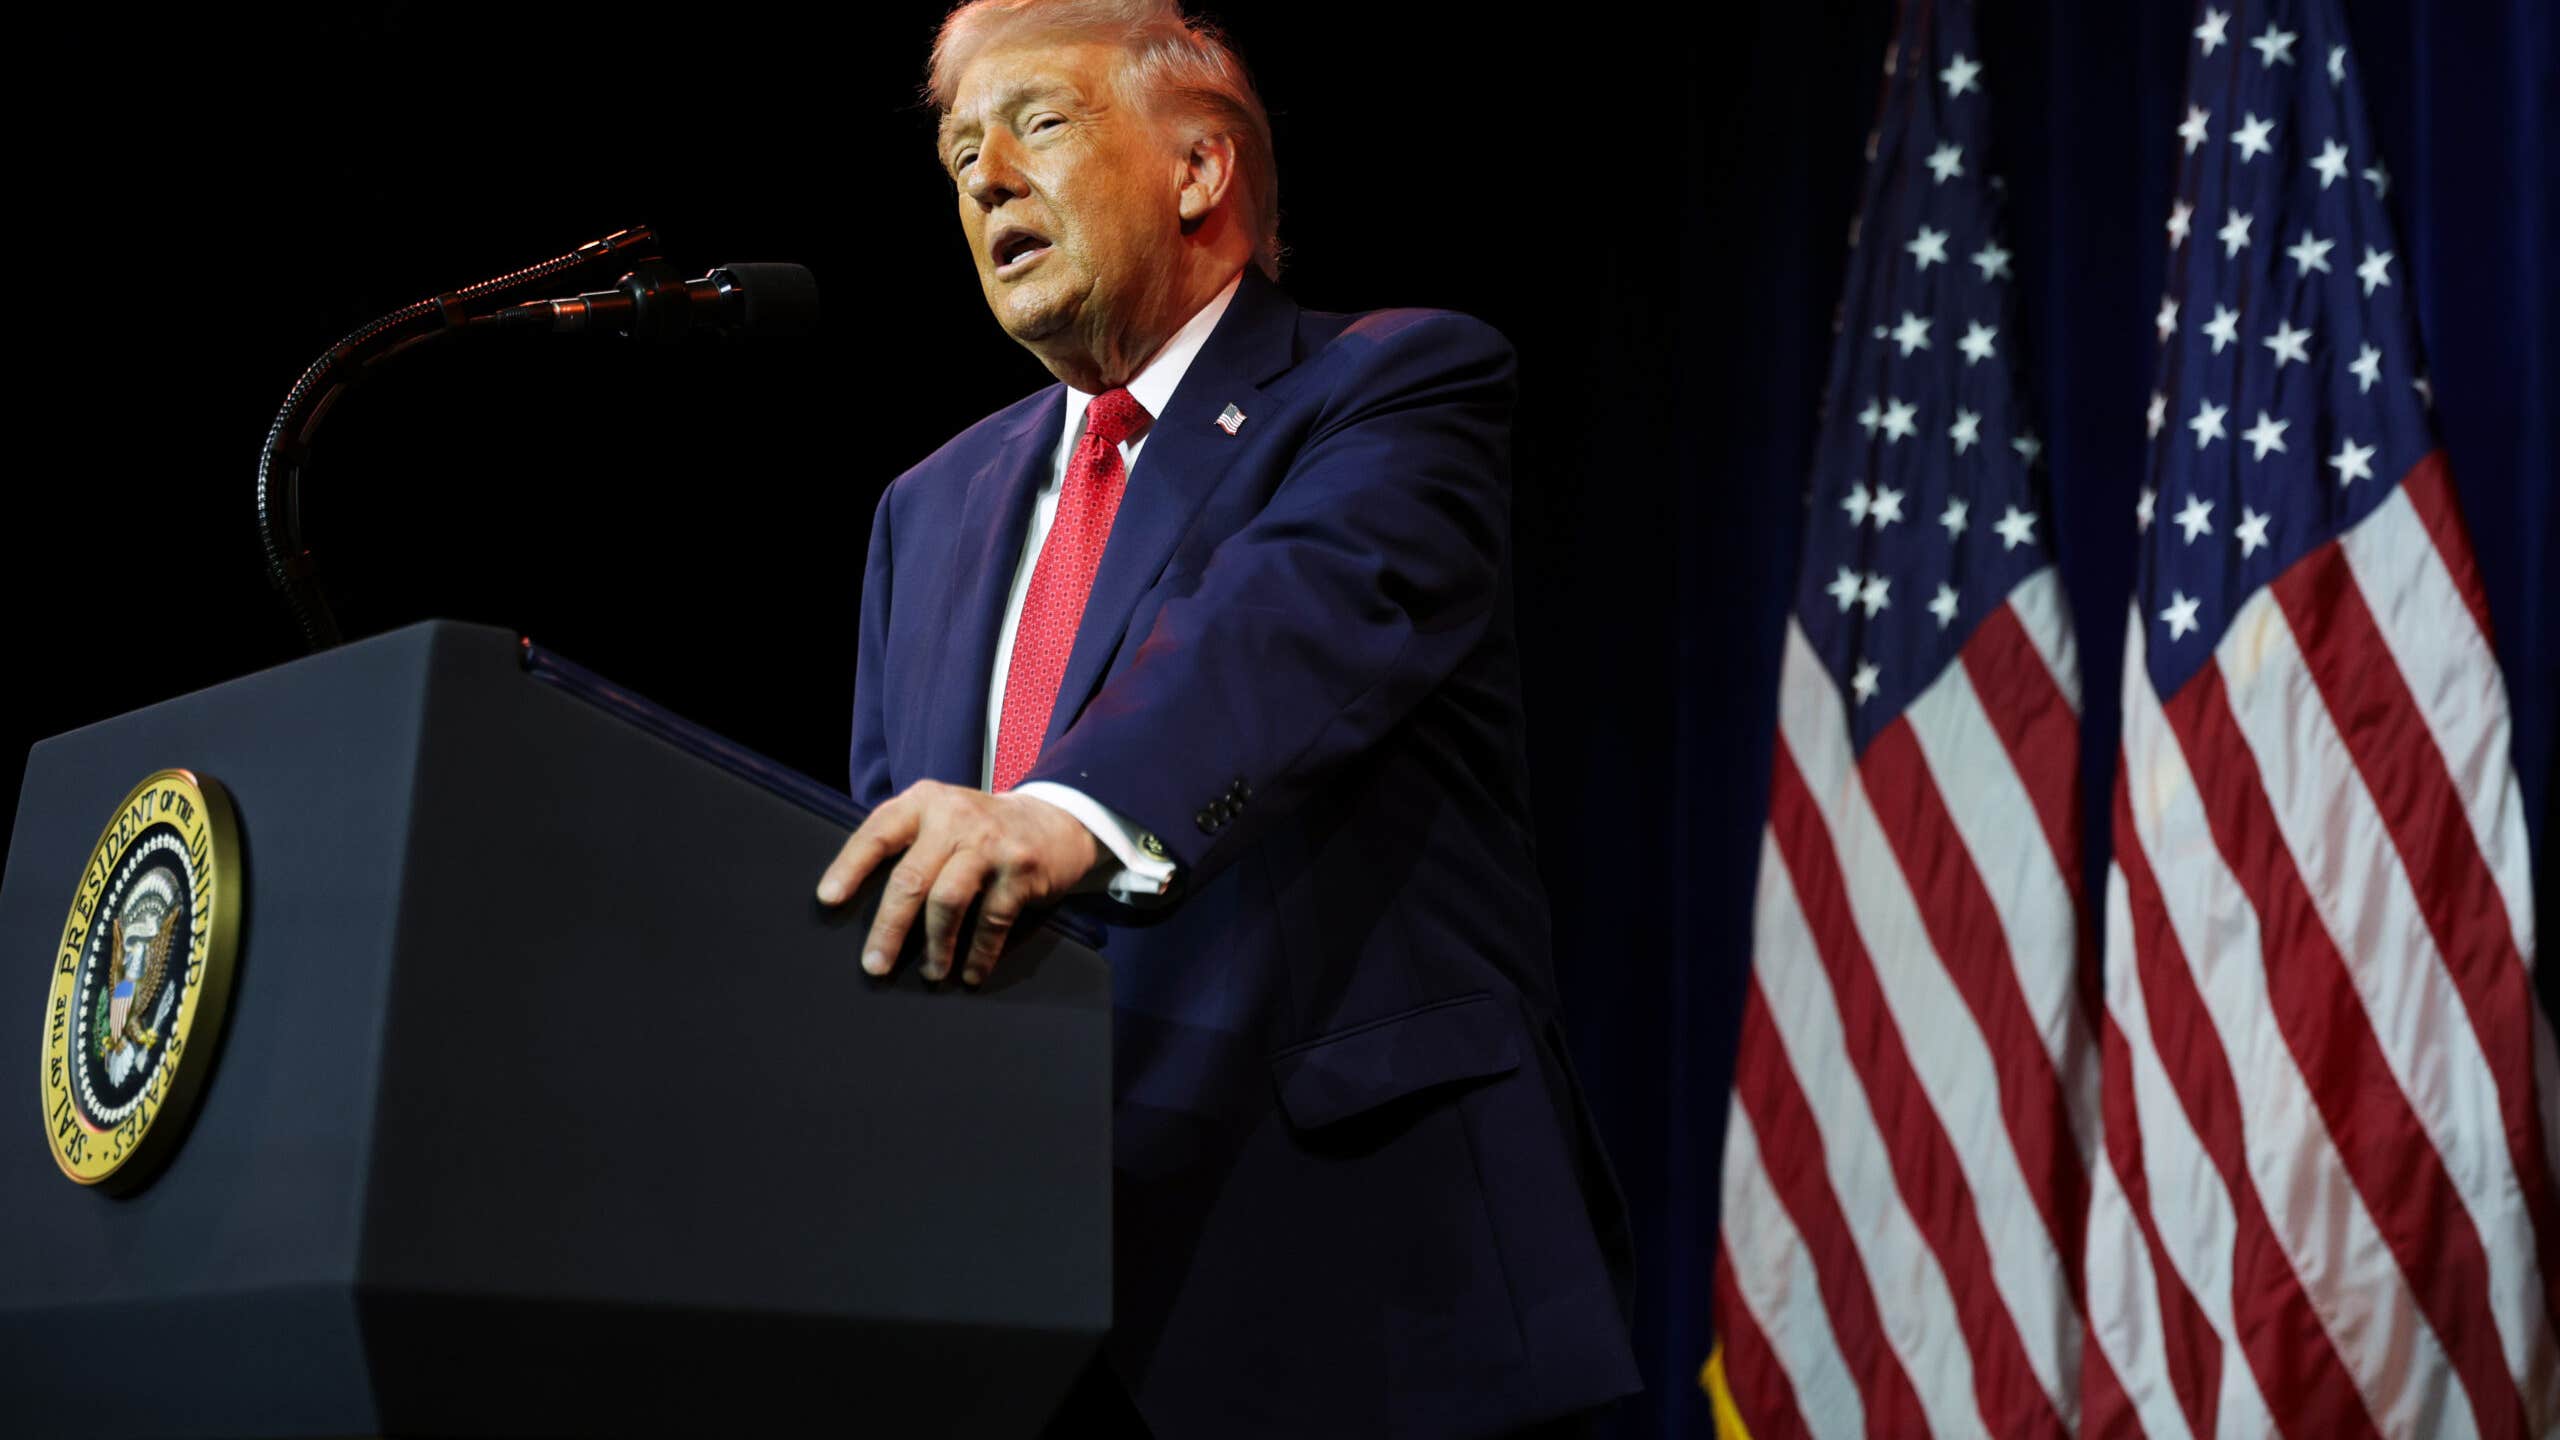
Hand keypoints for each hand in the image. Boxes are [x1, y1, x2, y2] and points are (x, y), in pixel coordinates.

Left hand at [815, 780, 1101, 985]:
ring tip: (930, 973)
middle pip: (911, 878)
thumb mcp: (941, 818)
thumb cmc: (981, 831)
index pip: (878, 833)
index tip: (829, 900)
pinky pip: (992, 920)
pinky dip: (979, 952)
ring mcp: (990, 842)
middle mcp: (955, 817)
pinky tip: (969, 973)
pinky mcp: (1021, 868)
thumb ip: (906, 843)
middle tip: (874, 965)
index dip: (850, 867)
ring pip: (949, 901)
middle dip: (889, 928)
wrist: (1057, 822)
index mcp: (925, 802)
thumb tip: (852, 898)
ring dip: (936, 945)